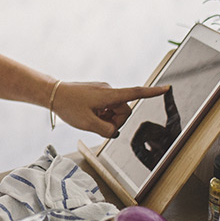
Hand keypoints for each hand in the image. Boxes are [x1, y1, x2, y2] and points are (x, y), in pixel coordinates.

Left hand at [51, 81, 170, 137]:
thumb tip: (114, 132)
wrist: (52, 93)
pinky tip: (88, 114)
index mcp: (109, 95)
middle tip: (96, 124)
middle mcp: (109, 90)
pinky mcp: (97, 94)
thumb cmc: (68, 106)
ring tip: (89, 118)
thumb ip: (106, 130)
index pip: (135, 93)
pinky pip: (106, 108)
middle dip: (114, 121)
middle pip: (124, 111)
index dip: (152, 93)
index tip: (166, 88)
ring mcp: (103, 92)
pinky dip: (100, 114)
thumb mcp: (87, 123)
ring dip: (106, 118)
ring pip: (114, 111)